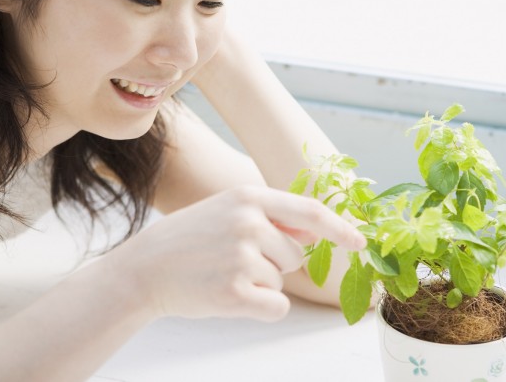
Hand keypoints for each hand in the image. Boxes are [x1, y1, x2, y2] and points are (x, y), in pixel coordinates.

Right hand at [107, 186, 364, 321]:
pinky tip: (229, 296)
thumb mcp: (227, 212)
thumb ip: (273, 219)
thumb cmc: (189, 241)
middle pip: (297, 255)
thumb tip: (315, 234)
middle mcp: (249, 222)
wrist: (144, 269)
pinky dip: (261, 308)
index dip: (340, 228)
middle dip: (275, 263)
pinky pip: (277, 306)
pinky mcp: (235, 292)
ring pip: (284, 281)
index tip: (361, 242)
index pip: (309, 211)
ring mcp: (241, 257)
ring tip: (224, 273)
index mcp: (248, 197)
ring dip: (262, 284)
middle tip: (233, 259)